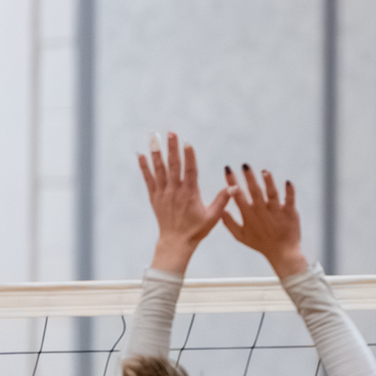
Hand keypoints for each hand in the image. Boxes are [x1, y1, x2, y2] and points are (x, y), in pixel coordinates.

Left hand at [139, 132, 234, 273]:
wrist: (176, 241)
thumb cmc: (196, 229)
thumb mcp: (213, 217)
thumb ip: (222, 200)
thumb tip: (234, 187)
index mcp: (190, 194)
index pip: (190, 171)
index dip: (189, 157)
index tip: (187, 144)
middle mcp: (175, 191)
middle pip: (173, 165)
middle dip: (172, 148)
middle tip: (171, 133)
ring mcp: (163, 193)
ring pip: (159, 169)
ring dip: (156, 152)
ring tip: (153, 137)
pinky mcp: (155, 197)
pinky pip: (148, 179)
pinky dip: (144, 167)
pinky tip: (141, 155)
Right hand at [222, 164, 307, 277]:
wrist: (282, 254)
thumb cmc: (261, 244)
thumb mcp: (240, 236)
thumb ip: (228, 223)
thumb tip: (220, 209)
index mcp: (249, 214)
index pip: (238, 195)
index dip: (232, 181)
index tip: (227, 168)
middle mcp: (262, 211)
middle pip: (255, 192)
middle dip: (249, 178)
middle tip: (245, 165)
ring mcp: (276, 211)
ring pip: (272, 194)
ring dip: (268, 182)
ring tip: (264, 172)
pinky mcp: (290, 213)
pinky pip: (290, 200)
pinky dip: (290, 191)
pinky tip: (288, 182)